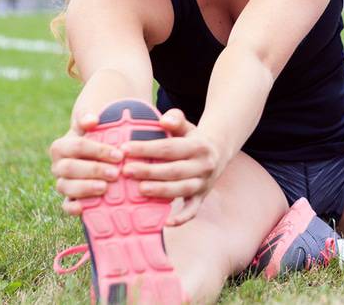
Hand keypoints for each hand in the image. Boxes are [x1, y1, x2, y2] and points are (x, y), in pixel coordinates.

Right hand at [49, 112, 123, 215]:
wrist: (98, 152)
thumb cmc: (98, 135)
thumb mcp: (92, 123)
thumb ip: (88, 117)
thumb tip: (92, 120)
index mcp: (61, 146)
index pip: (76, 146)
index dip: (97, 151)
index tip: (119, 155)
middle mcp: (59, 166)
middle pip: (70, 168)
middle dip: (93, 170)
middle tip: (115, 173)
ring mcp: (63, 183)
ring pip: (66, 187)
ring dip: (85, 188)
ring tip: (105, 188)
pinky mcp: (69, 199)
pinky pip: (65, 206)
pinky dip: (72, 208)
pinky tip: (84, 208)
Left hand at [120, 109, 223, 225]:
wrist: (218, 154)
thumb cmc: (193, 139)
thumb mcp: (187, 126)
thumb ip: (176, 119)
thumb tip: (164, 121)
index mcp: (198, 146)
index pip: (169, 147)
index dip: (147, 148)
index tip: (125, 149)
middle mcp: (203, 165)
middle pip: (174, 170)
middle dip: (150, 171)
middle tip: (127, 171)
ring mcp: (203, 183)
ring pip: (182, 189)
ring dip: (161, 191)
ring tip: (140, 190)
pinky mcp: (201, 197)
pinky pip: (193, 210)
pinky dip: (182, 218)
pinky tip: (166, 222)